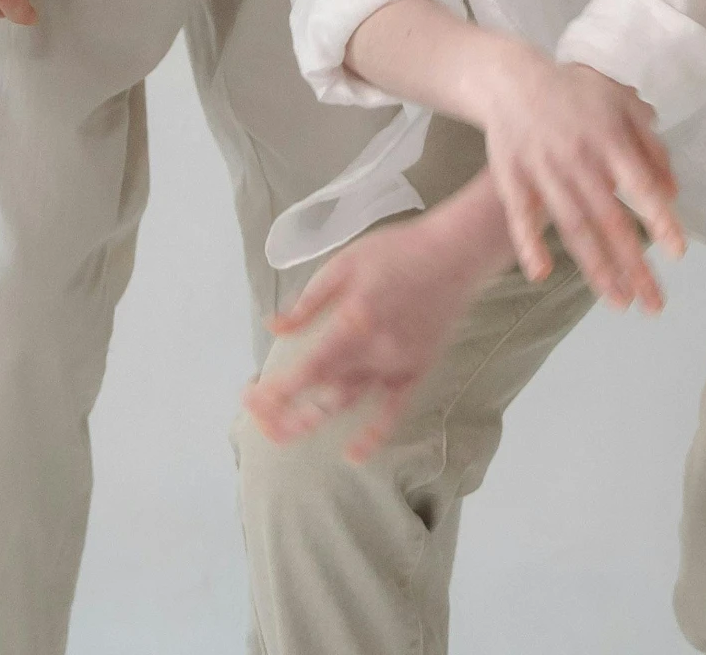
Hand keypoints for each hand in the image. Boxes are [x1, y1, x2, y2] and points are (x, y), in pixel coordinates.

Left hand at [246, 199, 509, 457]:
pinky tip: (354, 454)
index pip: (307, 368)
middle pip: (321, 391)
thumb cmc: (396, 252)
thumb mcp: (343, 265)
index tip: (252, 399)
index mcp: (352, 321)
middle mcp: (373, 350)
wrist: (454, 254)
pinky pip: (394, 410)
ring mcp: (396, 364)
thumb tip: (275, 328)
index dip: (278, 391)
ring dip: (312, 419)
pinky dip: (374, 434)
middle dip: (285, 410)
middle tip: (258, 420)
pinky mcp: (416, 370)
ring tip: (280, 434)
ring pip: (348, 402)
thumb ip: (308, 302)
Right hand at [464, 43, 683, 309]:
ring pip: (574, 227)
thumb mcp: (621, 103)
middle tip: (654, 305)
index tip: (678, 252)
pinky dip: (529, 244)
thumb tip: (673, 192)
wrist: (512, 79)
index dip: (660, 218)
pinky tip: (541, 274)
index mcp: (610, 139)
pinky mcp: (513, 179)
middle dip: (634, 266)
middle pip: (610, 220)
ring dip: (597, 268)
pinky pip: (521, 217)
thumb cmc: (576, 93)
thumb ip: (650, 146)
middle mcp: (579, 159)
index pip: (641, 185)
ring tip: (619, 302)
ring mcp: (544, 171)